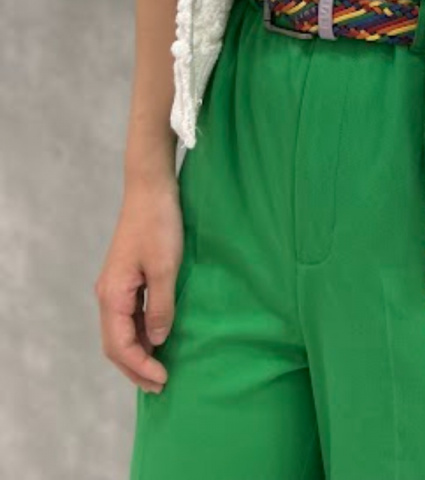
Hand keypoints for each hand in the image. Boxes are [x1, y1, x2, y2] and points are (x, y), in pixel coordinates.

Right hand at [93, 174, 183, 392]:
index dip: (140, 367)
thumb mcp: (166, 267)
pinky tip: (156, 339)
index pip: (120, 345)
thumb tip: (158, 340)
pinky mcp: (126, 277)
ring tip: (158, 370)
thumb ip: (161, 307)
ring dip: (138, 353)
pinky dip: (140, 333)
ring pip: (121, 331)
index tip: (163, 380)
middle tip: (160, 386)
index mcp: (112, 295)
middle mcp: (107, 294)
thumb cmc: (159, 224)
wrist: (150, 188)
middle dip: (135, 368)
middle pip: (115, 344)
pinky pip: (128, 316)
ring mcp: (115, 286)